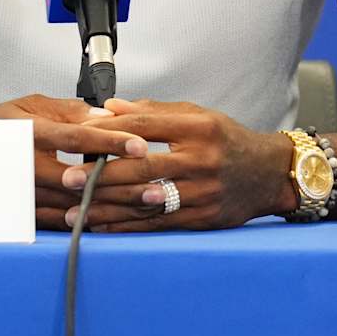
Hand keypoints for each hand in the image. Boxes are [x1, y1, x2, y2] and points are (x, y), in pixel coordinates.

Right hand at [0, 94, 147, 230]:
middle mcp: (28, 167)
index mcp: (30, 134)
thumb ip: (68, 111)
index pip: (75, 137)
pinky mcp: (28, 216)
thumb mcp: (29, 106)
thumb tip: (105, 114)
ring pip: (77, 205)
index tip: (139, 144)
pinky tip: (121, 218)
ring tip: (148, 202)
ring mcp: (27, 196)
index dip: (109, 141)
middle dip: (122, 182)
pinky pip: (66, 221)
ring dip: (115, 205)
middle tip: (157, 184)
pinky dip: (95, 219)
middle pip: (83, 179)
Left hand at [67, 99, 291, 231]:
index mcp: (198, 127)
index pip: (144, 126)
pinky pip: (158, 224)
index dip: (109, 131)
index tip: (78, 137)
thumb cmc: (227, 140)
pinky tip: (103, 228)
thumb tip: (108, 107)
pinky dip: (128, 227)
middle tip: (67, 178)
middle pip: (142, 166)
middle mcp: (201, 159)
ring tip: (74, 211)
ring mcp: (203, 192)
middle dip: (100, 174)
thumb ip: (152, 111)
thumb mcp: (197, 115)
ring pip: (146, 200)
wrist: (269, 173)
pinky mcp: (203, 218)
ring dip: (107, 208)